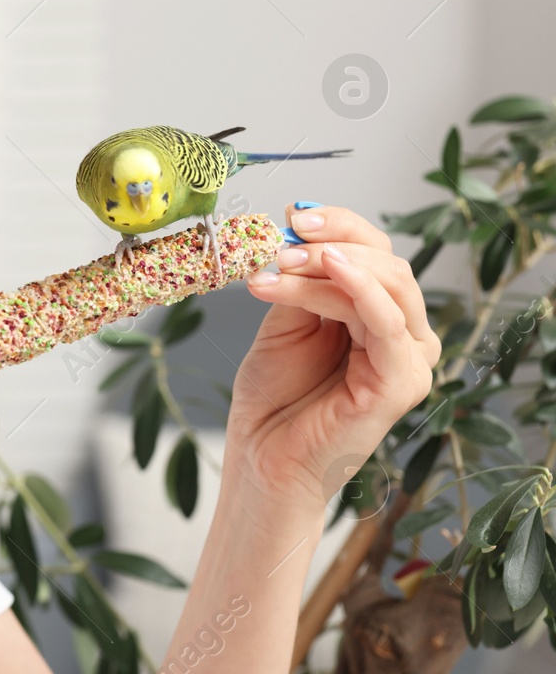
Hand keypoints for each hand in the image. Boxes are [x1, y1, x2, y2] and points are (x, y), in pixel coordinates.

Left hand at [233, 204, 440, 515]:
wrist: (263, 460)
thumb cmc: (274, 399)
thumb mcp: (284, 324)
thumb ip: (302, 282)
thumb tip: (298, 232)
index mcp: (377, 316)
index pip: (373, 252)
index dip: (337, 225)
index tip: (290, 213)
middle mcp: (402, 335)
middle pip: (387, 262)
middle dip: (332, 241)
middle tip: (283, 240)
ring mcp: (409, 359)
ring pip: (386, 285)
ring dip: (329, 264)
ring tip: (281, 261)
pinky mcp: (403, 382)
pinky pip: (386, 322)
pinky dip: (357, 288)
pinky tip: (326, 268)